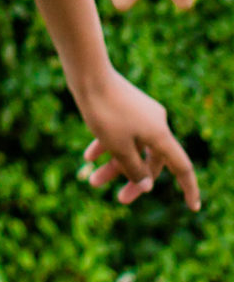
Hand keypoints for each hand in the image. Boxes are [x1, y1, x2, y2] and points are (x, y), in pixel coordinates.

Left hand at [76, 70, 200, 210]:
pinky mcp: (125, 107)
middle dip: (134, 180)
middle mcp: (155, 124)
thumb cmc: (104, 112)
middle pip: (151, 161)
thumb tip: (147, 185)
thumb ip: (134, 169)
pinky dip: (107, 146)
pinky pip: (120, 133)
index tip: (193, 207)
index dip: (189, 188)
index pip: (181, 167)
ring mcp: (141, 115)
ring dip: (114, 165)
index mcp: (160, 135)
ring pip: (131, 148)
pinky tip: (88, 156)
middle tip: (120, 199)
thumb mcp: (118, 147)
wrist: (88, 74)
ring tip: (92, 181)